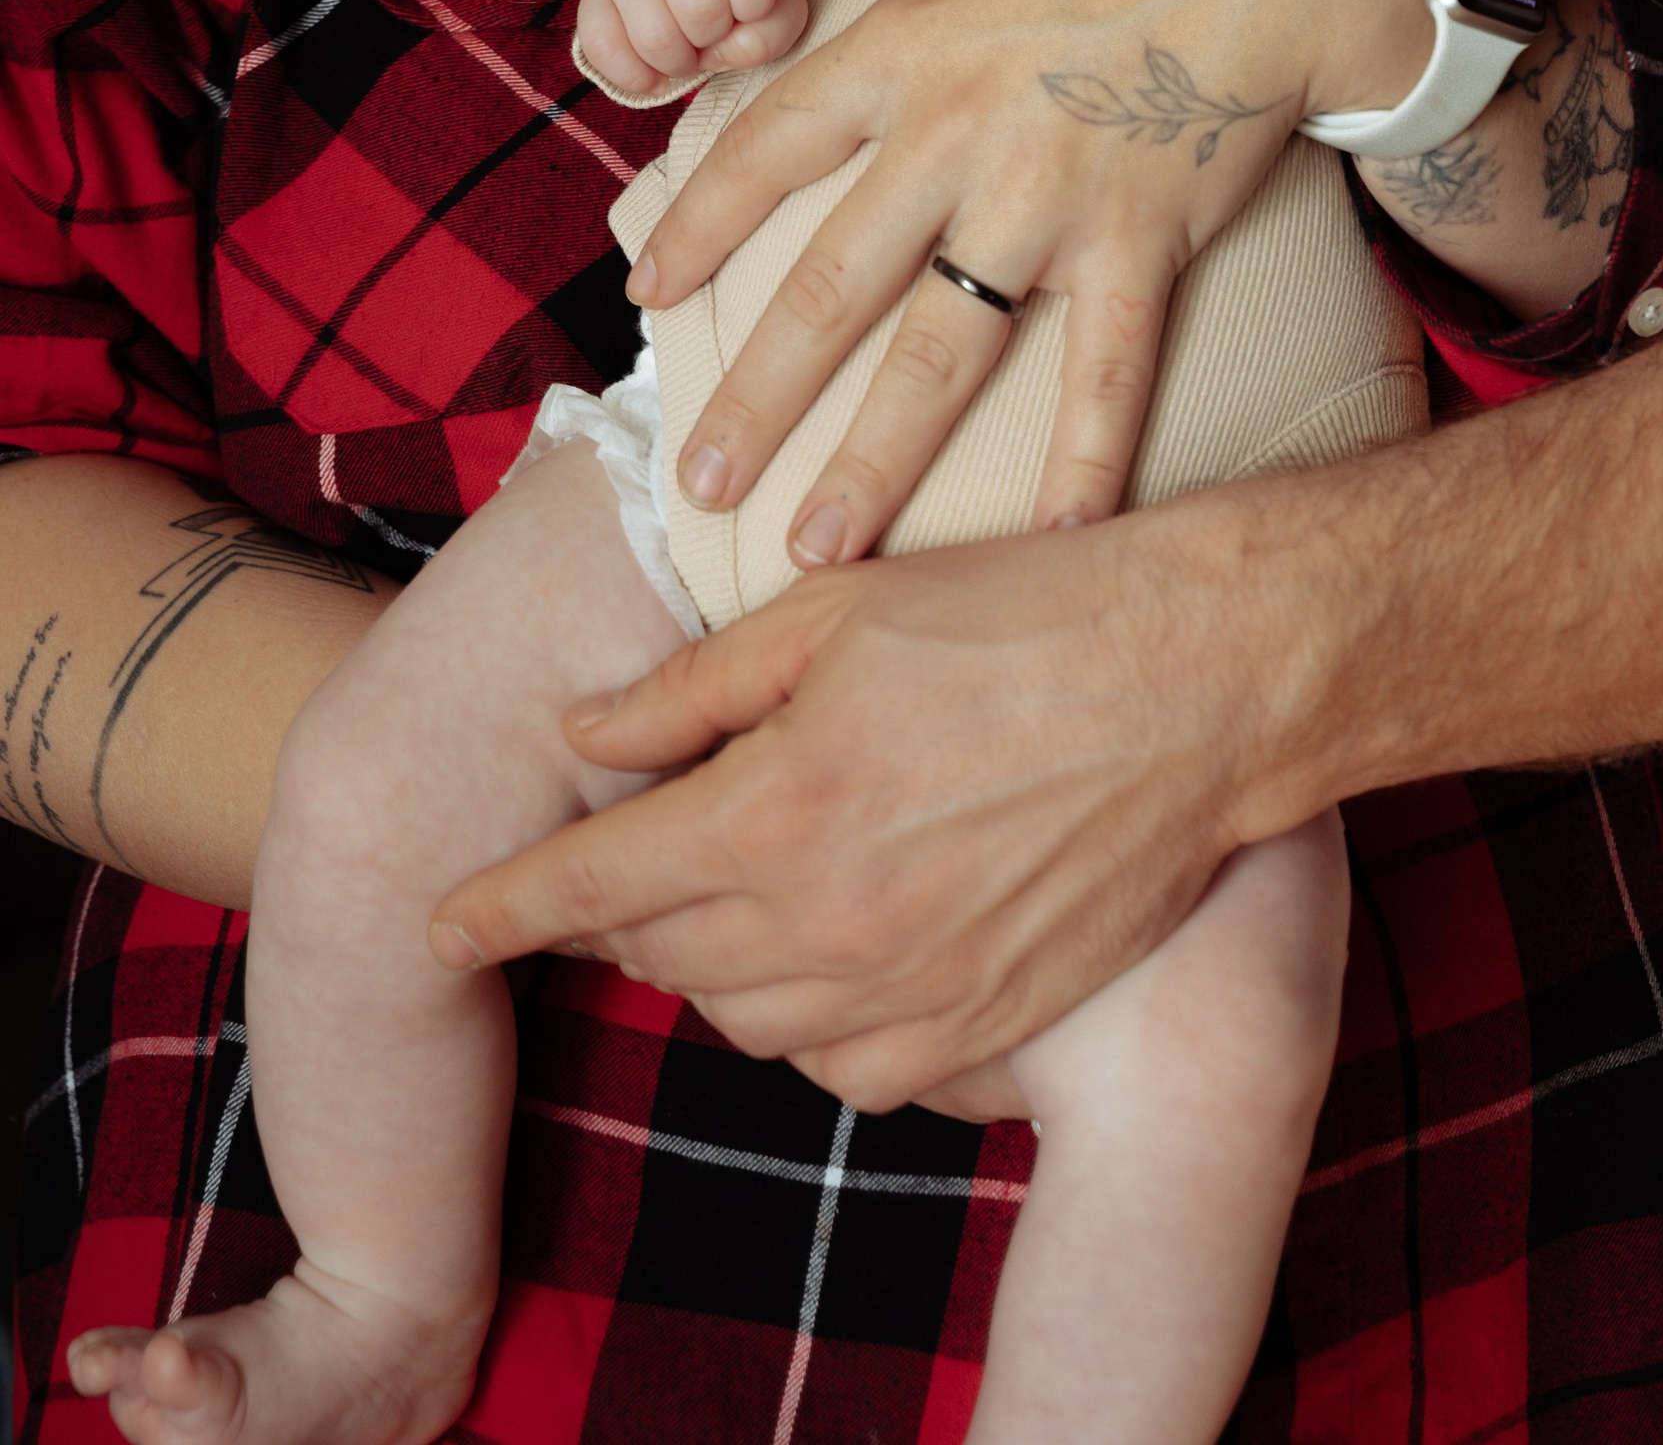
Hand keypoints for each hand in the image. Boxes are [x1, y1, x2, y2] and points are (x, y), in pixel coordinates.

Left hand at [427, 497, 1301, 1109]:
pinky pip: (847, 1073)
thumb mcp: (836, 609)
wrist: (1201, 680)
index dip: (500, 909)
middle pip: (660, 960)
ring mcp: (907, 987)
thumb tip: (583, 736)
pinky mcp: (980, 1025)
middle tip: (625, 868)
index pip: (588, 887)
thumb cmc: (1022, 611)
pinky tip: (829, 962)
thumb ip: (692, 688)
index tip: (443, 928)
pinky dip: (812, 1031)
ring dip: (711, 972)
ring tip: (730, 901)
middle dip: (615, 922)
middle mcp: (825, 919)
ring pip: (746, 1025)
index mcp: (771, 805)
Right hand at [574, 0, 808, 97]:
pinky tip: (655, 71)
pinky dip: (636, 77)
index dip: (757, 7)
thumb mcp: (777, 6)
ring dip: (678, 64)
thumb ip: (770, 34)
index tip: (749, 7)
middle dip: (714, 39)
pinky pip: (604, 51)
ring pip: (655, 37)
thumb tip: (716, 54)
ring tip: (685, 49)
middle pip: (701, 9)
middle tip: (712, 34)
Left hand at [622, 0, 1429, 564]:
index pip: (771, 149)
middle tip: (703, 480)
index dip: (699, 224)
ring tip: (818, 552)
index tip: (646, 290)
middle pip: (832, 286)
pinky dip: (1085, 459)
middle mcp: (960, 135)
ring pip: (941, 353)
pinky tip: (1054, 542)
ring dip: (875, 460)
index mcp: (911, 43)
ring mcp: (1051, 200)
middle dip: (758, 395)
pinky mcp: (1145, 240)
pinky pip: (1105, 369)